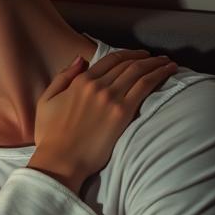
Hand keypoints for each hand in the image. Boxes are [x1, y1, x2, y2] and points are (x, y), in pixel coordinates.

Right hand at [30, 49, 176, 192]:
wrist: (60, 160)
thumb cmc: (50, 135)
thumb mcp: (46, 100)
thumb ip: (62, 77)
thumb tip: (81, 59)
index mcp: (80, 81)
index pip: (110, 60)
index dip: (128, 54)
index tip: (139, 55)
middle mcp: (98, 86)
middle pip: (127, 64)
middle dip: (145, 58)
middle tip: (157, 58)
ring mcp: (111, 98)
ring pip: (139, 71)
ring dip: (156, 64)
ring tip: (168, 63)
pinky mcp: (122, 113)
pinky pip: (145, 86)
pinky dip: (159, 75)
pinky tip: (168, 71)